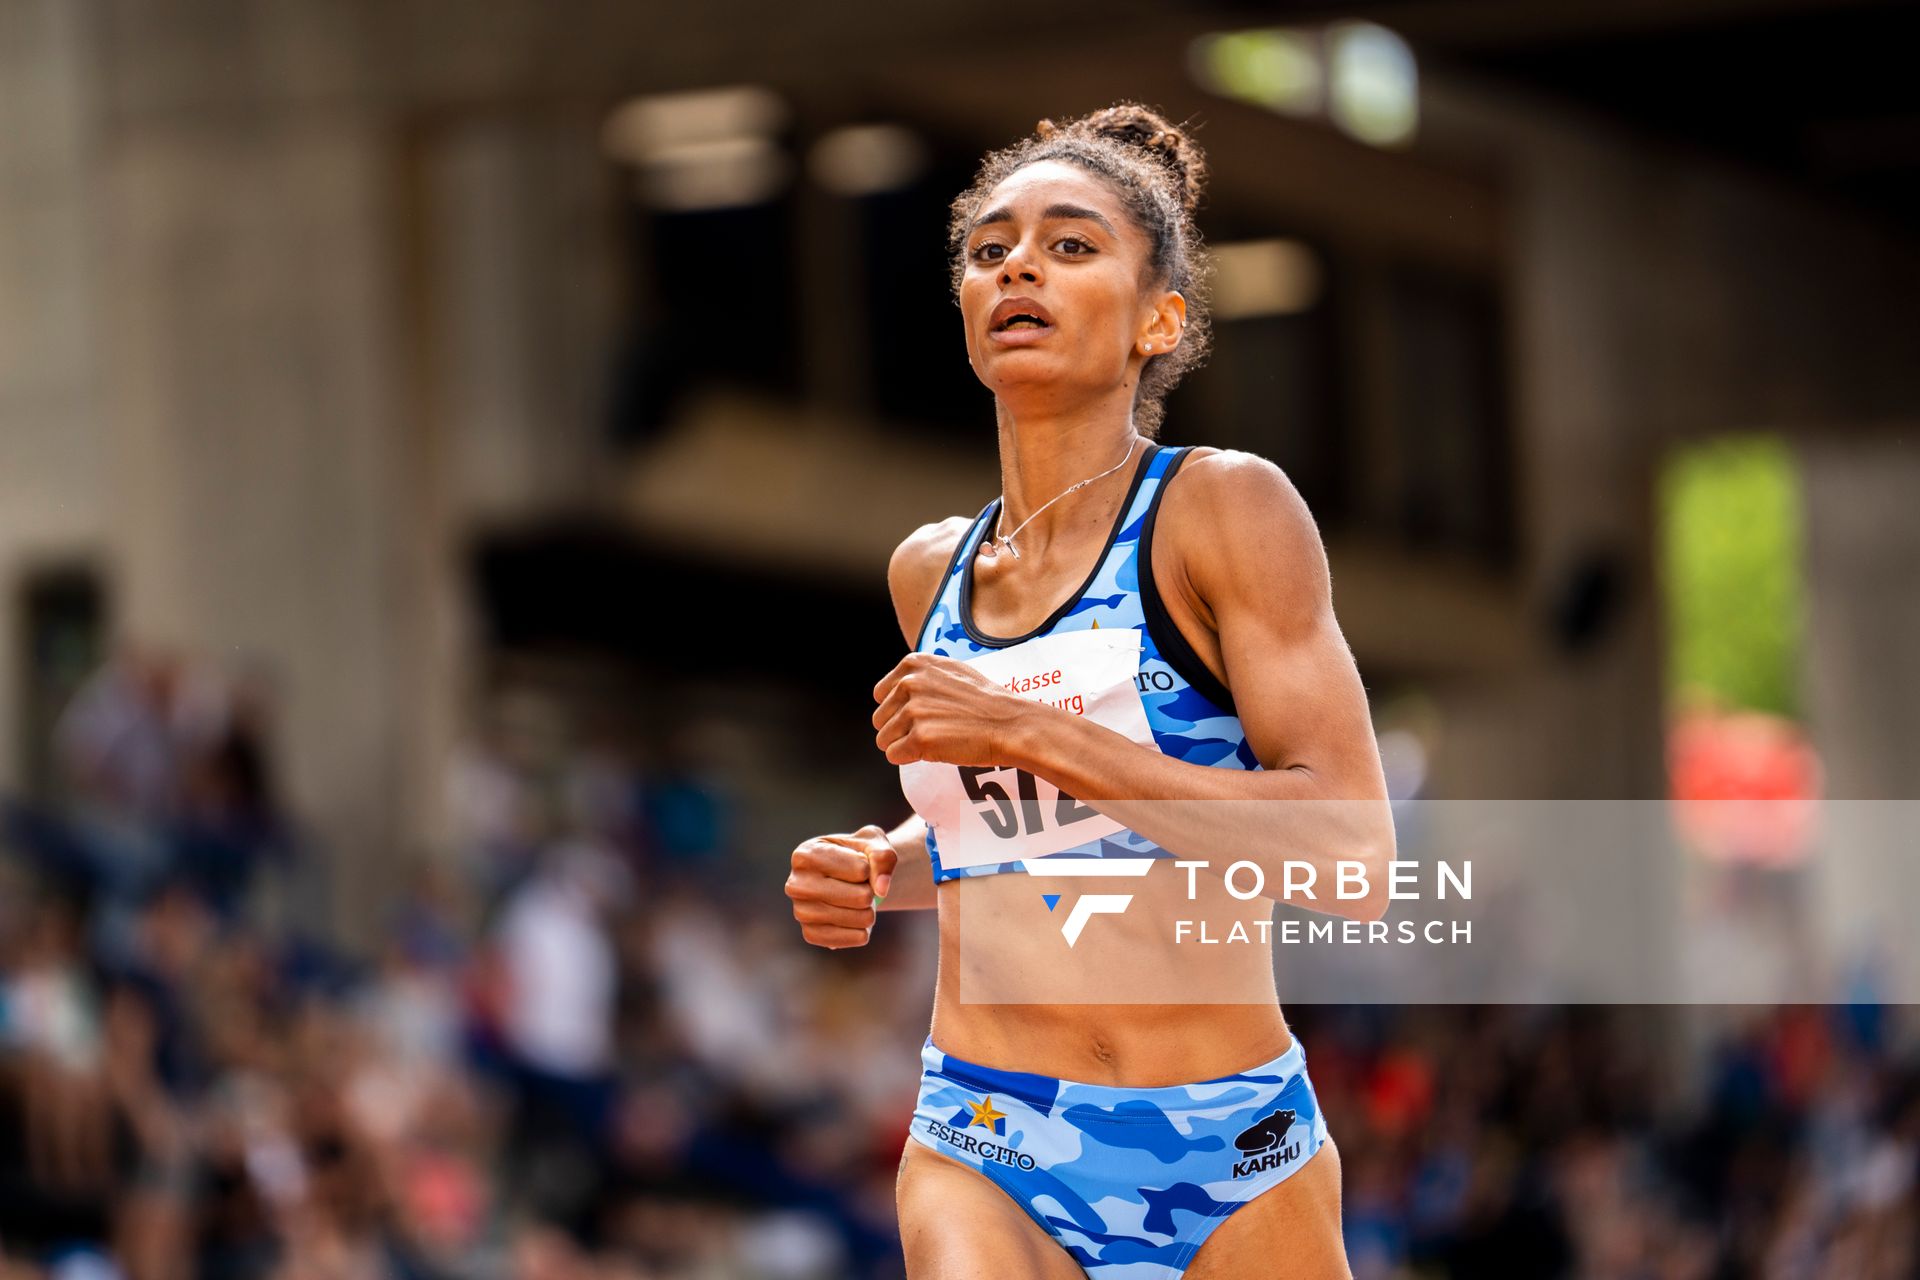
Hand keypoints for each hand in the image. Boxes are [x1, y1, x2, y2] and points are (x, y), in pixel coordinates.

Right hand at [785, 825, 897, 948]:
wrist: (846, 877)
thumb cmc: (857, 855)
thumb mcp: (873, 842)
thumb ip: (883, 856)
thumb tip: (882, 889)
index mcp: (805, 855)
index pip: (861, 870)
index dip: (869, 868)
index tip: (857, 864)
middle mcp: (796, 884)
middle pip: (861, 897)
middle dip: (870, 891)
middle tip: (858, 885)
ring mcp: (800, 912)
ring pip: (860, 919)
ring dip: (869, 911)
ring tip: (856, 901)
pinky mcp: (810, 934)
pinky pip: (854, 939)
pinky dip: (863, 930)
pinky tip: (855, 919)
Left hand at [872, 652, 1035, 766]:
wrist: (1010, 724)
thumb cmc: (985, 702)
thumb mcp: (951, 670)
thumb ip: (921, 675)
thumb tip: (894, 687)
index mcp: (913, 664)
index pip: (880, 695)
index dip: (899, 710)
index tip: (923, 715)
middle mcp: (909, 683)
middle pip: (880, 719)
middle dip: (900, 730)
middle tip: (932, 730)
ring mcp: (913, 711)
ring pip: (884, 740)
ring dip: (906, 745)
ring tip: (937, 739)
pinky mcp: (919, 738)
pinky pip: (894, 756)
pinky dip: (910, 759)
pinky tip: (936, 750)